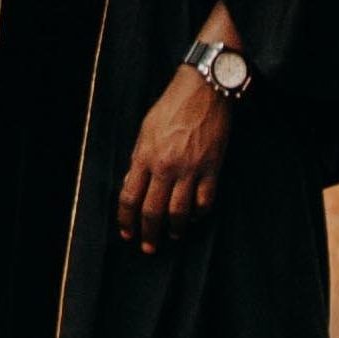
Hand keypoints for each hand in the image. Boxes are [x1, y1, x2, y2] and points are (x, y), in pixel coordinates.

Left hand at [118, 69, 227, 250]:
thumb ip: (140, 159)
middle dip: (149, 233)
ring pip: (179, 211)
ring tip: (172, 236)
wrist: (203, 90)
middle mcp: (166, 166)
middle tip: (148, 247)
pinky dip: (199, 213)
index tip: (127, 232)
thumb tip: (134, 183)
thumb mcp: (146, 130)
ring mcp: (190, 169)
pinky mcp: (212, 168)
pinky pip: (205, 200)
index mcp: (145, 156)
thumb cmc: (171, 107)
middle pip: (153, 210)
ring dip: (174, 229)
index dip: (126, 220)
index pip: (130, 197)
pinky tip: (194, 216)